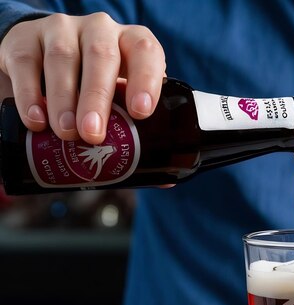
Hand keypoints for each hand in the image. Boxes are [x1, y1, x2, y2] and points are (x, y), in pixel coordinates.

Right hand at [0, 12, 165, 143]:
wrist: (45, 64)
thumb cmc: (98, 91)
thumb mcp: (120, 106)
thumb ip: (140, 136)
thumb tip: (164, 179)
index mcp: (131, 46)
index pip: (145, 52)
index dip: (146, 79)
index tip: (141, 113)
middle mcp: (99, 31)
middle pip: (101, 56)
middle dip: (98, 97)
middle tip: (93, 134)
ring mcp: (61, 31)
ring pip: (63, 59)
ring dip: (64, 99)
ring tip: (66, 134)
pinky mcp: (24, 40)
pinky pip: (27, 62)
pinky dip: (30, 94)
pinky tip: (36, 121)